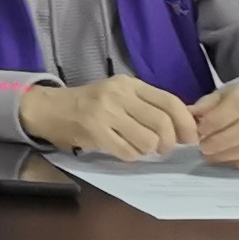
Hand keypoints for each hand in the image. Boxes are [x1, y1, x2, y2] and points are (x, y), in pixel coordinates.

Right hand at [18, 75, 197, 160]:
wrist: (49, 109)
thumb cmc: (90, 104)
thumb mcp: (120, 95)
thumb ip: (148, 105)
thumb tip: (185, 125)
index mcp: (129, 83)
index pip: (170, 102)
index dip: (186, 123)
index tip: (189, 138)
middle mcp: (118, 94)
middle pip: (162, 123)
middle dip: (169, 142)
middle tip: (163, 148)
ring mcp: (105, 112)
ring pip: (148, 140)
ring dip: (149, 151)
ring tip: (140, 147)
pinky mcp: (94, 130)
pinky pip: (128, 151)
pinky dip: (132, 156)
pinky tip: (123, 149)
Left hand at [193, 82, 238, 173]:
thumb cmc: (237, 106)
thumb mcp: (221, 97)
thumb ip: (206, 105)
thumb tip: (189, 114)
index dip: (217, 119)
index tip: (199, 130)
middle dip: (221, 140)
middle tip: (203, 147)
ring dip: (229, 154)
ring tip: (210, 156)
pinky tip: (228, 162)